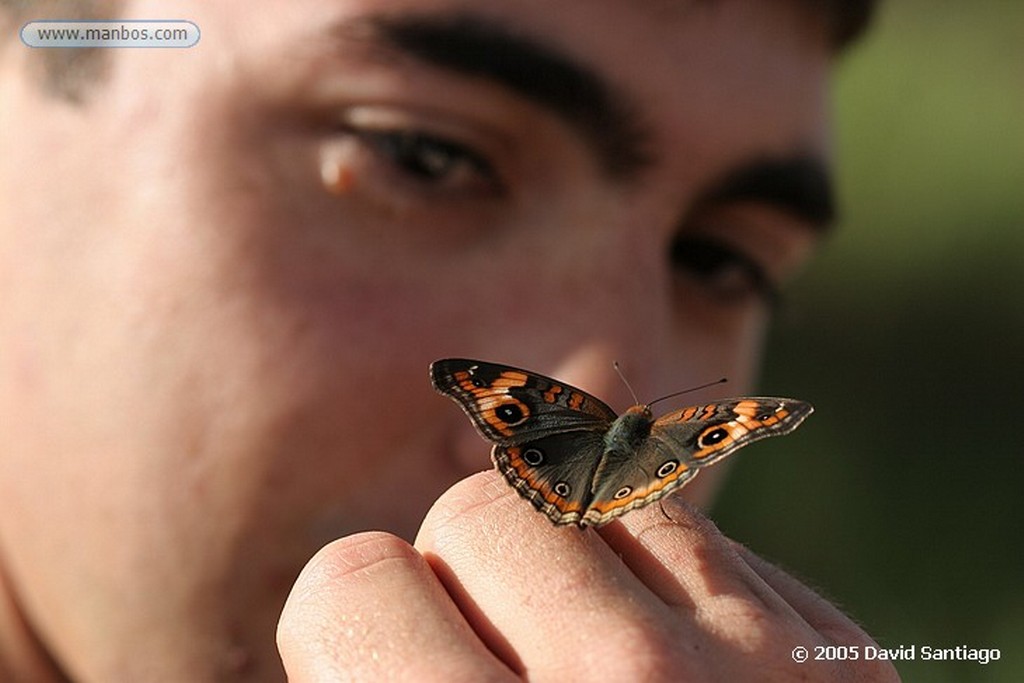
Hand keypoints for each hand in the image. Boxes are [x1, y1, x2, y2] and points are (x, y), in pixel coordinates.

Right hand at [277, 471, 897, 681]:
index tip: (398, 657)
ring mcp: (756, 665)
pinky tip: (667, 658)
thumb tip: (353, 594)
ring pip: (589, 490)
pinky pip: (689, 529)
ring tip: (585, 656)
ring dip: (565, 565)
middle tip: (499, 660)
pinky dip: (655, 575)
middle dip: (467, 578)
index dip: (364, 623)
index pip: (351, 580)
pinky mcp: (836, 653)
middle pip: (477, 510)